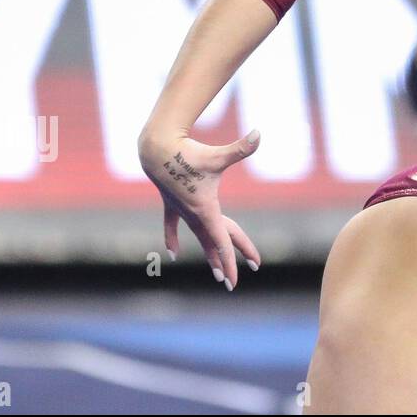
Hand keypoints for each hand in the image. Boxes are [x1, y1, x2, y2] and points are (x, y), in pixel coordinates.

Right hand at [138, 128, 262, 289]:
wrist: (157, 149)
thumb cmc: (190, 152)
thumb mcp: (218, 155)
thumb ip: (241, 148)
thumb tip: (260, 133)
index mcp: (205, 209)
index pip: (221, 241)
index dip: (230, 259)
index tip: (234, 279)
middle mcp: (193, 214)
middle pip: (213, 242)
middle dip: (225, 261)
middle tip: (232, 283)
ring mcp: (181, 210)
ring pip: (198, 235)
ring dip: (208, 252)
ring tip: (217, 272)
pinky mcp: (172, 203)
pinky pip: (172, 225)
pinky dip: (173, 237)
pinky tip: (173, 253)